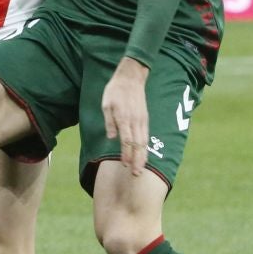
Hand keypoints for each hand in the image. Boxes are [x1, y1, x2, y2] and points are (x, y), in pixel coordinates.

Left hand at [102, 57, 151, 174]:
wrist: (130, 78)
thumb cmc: (114, 91)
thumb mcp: (106, 105)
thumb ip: (109, 122)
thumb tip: (112, 138)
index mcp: (124, 118)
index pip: (127, 140)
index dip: (126, 154)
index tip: (125, 165)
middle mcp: (135, 121)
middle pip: (138, 145)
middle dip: (138, 161)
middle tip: (136, 175)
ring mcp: (142, 120)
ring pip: (144, 142)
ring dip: (143, 157)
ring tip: (141, 169)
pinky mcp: (145, 119)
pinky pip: (146, 136)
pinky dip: (145, 148)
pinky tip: (144, 155)